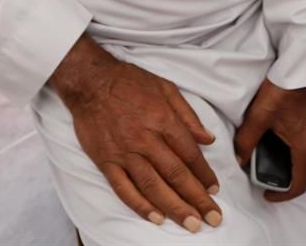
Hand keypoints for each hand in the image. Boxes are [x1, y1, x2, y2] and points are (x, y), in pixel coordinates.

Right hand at [50, 36, 222, 233]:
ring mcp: (125, 153)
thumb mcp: (166, 88)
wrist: (90, 81)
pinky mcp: (106, 161)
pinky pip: (124, 189)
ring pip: (153, 187)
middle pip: (176, 175)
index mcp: (163, 120)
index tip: (214, 189)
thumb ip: (188, 115)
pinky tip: (155, 217)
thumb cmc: (129, 82)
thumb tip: (208, 138)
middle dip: (197, 199)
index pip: (190, 154)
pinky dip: (140, 206)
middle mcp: (146, 139)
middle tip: (212, 217)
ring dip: (174, 208)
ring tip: (191, 223)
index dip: (205, 174)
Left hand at [233, 80, 305, 202]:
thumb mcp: (260, 115)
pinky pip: (304, 143)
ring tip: (262, 152)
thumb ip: (247, 140)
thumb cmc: (284, 88)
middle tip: (258, 171)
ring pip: (302, 156)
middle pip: (300, 171)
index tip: (266, 195)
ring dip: (284, 160)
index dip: (282, 196)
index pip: (299, 185)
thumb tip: (239, 159)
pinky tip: (274, 134)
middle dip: (279, 176)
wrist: (304, 62)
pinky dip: (289, 147)